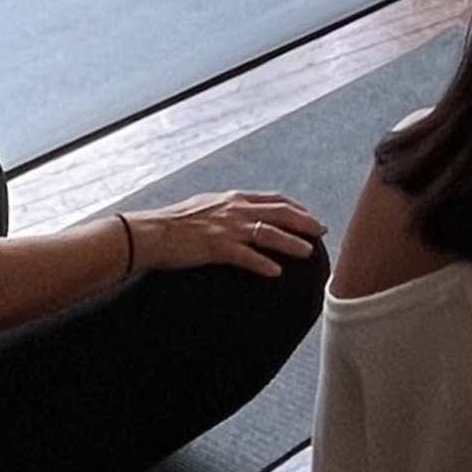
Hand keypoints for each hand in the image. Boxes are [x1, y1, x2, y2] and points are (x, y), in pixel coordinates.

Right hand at [128, 191, 327, 283]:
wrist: (149, 232)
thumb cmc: (173, 222)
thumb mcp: (205, 207)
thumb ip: (226, 209)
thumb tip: (241, 215)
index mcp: (233, 199)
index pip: (273, 199)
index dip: (295, 207)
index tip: (310, 216)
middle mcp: (234, 209)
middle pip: (278, 212)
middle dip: (304, 221)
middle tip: (322, 231)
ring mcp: (226, 228)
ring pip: (268, 233)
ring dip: (290, 243)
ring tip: (308, 253)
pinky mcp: (215, 247)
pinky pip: (245, 256)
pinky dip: (262, 264)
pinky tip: (276, 272)